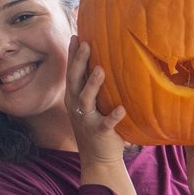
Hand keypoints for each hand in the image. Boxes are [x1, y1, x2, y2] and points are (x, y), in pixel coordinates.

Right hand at [65, 38, 141, 194]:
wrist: (98, 159)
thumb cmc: (97, 126)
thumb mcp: (91, 105)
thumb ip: (93, 86)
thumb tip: (103, 61)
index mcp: (74, 98)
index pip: (72, 72)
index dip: (72, 55)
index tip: (76, 35)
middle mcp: (77, 106)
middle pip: (74, 81)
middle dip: (79, 62)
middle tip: (85, 44)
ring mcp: (87, 120)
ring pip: (86, 99)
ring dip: (93, 85)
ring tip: (101, 70)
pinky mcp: (100, 132)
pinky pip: (106, 123)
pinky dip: (113, 116)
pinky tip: (122, 109)